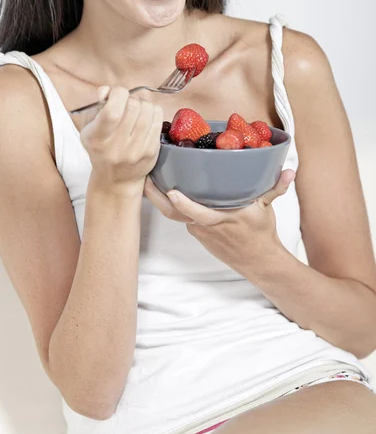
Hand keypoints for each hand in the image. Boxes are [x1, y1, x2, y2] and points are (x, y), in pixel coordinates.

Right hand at [81, 86, 162, 190]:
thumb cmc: (101, 148)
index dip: (117, 94)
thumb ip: (97, 107)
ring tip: (136, 110)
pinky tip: (145, 117)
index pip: (113, 110)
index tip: (115, 95)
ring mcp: (137, 150)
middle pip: (133, 107)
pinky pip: (158, 119)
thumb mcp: (90, 129)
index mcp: (98, 139)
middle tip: (126, 103)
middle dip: (130, 98)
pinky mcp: (152, 151)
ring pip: (148, 110)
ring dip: (142, 104)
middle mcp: (118, 147)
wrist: (115, 179)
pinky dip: (152, 112)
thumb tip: (106, 90)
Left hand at [144, 170, 295, 274]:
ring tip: (148, 178)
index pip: (199, 213)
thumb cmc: (261, 234)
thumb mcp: (268, 209)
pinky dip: (173, 205)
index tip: (172, 191)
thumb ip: (276, 188)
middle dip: (155, 197)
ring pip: (175, 215)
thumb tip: (290, 171)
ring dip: (160, 199)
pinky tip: (165, 189)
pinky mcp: (197, 233)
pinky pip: (181, 217)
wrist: (258, 263)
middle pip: (174, 213)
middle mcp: (206, 226)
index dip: (184, 204)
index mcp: (222, 219)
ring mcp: (199, 231)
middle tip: (143, 178)